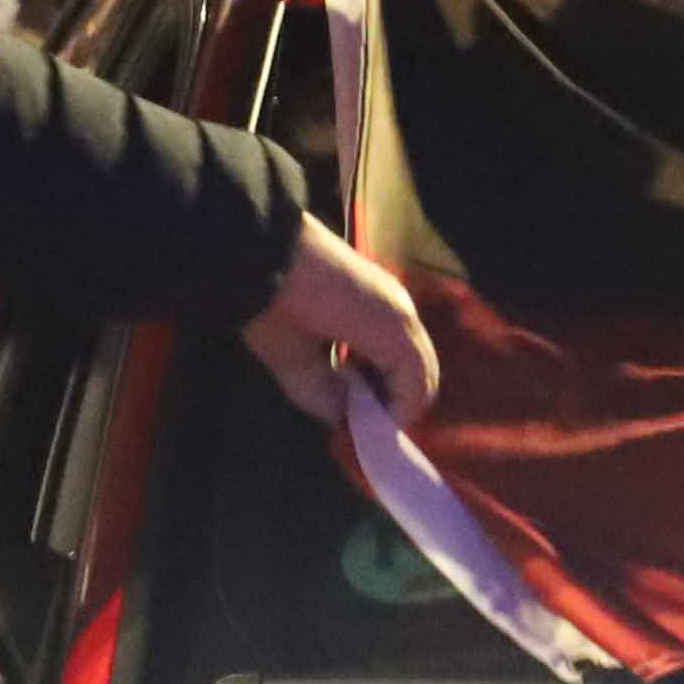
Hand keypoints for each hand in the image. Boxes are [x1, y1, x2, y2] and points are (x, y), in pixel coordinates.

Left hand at [241, 220, 438, 427]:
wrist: (259, 244)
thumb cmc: (276, 306)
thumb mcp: (294, 361)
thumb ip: (324, 395)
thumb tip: (344, 416)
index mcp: (391, 330)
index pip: (415, 389)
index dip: (396, 419)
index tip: (366, 438)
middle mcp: (403, 311)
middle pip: (424, 370)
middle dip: (401, 401)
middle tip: (367, 424)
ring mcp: (393, 294)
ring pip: (414, 351)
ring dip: (395, 378)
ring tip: (361, 398)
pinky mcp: (378, 286)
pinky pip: (399, 331)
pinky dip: (387, 357)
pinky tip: (355, 366)